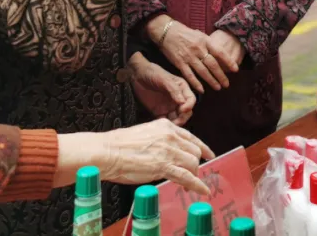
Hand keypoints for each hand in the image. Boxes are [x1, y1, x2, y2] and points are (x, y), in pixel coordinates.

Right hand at [55, 120, 214, 194]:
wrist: (108, 151)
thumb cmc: (119, 145)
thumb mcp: (144, 134)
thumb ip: (159, 140)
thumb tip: (167, 151)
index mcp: (165, 126)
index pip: (190, 137)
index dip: (201, 147)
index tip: (208, 154)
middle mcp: (170, 136)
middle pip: (194, 151)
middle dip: (195, 164)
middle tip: (193, 174)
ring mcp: (169, 150)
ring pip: (193, 163)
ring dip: (193, 175)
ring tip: (189, 185)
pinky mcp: (164, 166)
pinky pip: (187, 177)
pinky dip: (197, 185)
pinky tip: (203, 191)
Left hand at [129, 53, 195, 124]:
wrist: (136, 75)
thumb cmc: (152, 73)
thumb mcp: (164, 79)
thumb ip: (173, 90)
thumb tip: (183, 102)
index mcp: (182, 88)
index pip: (191, 100)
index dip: (189, 106)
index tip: (182, 110)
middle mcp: (177, 98)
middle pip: (186, 112)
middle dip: (183, 118)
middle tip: (176, 122)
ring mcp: (169, 106)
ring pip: (177, 118)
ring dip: (175, 123)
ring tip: (168, 125)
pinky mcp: (159, 112)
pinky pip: (165, 121)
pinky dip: (165, 125)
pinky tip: (160, 125)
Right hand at [147, 18, 238, 92]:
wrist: (167, 31)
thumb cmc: (185, 33)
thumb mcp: (199, 35)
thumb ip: (208, 44)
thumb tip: (220, 54)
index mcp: (205, 40)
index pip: (220, 52)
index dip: (229, 61)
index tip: (236, 70)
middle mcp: (198, 49)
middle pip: (212, 64)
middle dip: (221, 76)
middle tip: (227, 84)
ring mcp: (189, 56)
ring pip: (202, 72)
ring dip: (211, 81)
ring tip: (218, 88)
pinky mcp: (179, 63)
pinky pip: (190, 75)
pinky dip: (196, 83)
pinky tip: (202, 90)